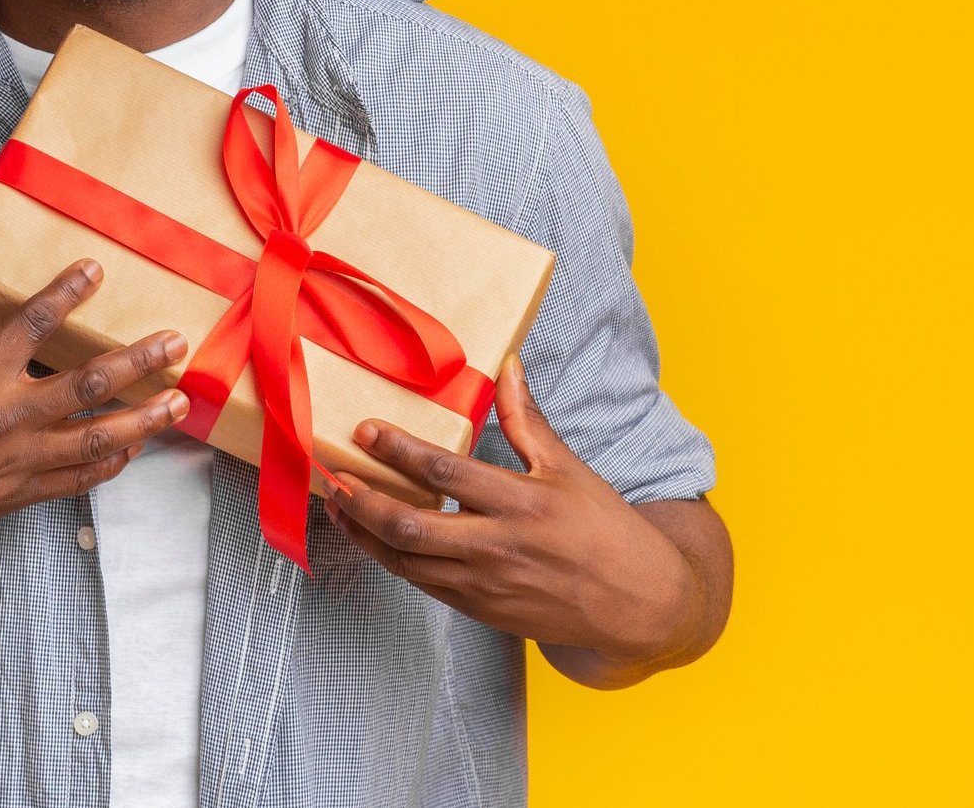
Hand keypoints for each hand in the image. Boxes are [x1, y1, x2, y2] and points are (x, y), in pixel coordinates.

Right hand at [0, 253, 192, 566]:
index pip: (32, 324)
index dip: (67, 293)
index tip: (96, 271)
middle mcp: (7, 418)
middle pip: (88, 382)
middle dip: (138, 361)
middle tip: (175, 342)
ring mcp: (18, 461)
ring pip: (97, 437)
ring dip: (144, 419)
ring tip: (178, 403)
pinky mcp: (17, 495)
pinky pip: (77, 479)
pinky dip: (109, 464)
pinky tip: (131, 449)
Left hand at [322, 358, 702, 665]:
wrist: (638, 605)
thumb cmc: (606, 531)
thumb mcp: (569, 469)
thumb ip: (528, 419)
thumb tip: (508, 365)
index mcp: (523, 502)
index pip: (445, 472)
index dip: (397, 450)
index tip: (365, 430)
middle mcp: (499, 546)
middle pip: (410, 525)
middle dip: (364, 499)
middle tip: (335, 473)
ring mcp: (485, 583)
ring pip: (405, 560)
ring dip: (364, 531)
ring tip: (338, 503)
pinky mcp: (479, 608)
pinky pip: (420, 583)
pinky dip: (388, 557)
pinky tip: (371, 535)